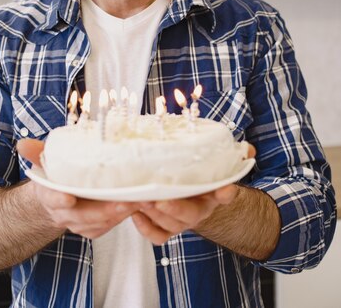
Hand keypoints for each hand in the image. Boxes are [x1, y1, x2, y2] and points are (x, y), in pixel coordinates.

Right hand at [17, 138, 137, 238]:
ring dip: (118, 214)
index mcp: (49, 195)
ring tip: (137, 202)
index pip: (52, 200)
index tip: (69, 198)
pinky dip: (122, 218)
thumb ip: (36, 153)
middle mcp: (64, 213)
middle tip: (123, 201)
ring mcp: (79, 223)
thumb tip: (22, 143)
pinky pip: (107, 226)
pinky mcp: (93, 227)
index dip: (60, 200)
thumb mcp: (43, 162)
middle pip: (82, 216)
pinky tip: (136, 206)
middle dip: (103, 210)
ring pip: (99, 223)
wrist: (55, 200)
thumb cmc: (53, 176)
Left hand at [131, 143, 256, 244]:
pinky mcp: (166, 228)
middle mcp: (199, 211)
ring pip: (169, 225)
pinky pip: (157, 236)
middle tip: (160, 199)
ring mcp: (182, 222)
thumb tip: (250, 150)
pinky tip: (136, 213)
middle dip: (175, 208)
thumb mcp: (217, 164)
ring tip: (141, 200)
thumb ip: (233, 155)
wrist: (196, 199)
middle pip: (190, 215)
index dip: (225, 194)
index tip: (226, 190)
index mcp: (214, 195)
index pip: (225, 195)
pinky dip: (145, 228)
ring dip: (154, 215)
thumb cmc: (202, 178)